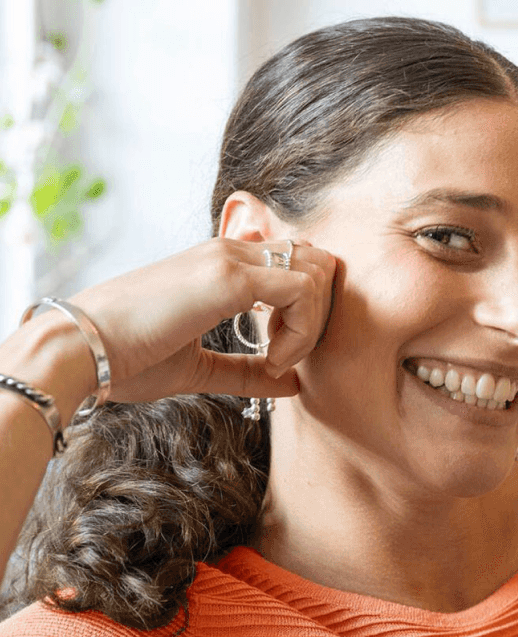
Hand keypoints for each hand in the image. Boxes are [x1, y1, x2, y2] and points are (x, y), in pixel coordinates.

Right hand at [67, 237, 334, 404]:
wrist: (79, 350)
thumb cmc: (127, 359)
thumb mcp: (200, 368)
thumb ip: (249, 371)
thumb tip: (296, 385)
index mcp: (222, 264)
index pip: (295, 264)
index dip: (305, 311)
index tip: (277, 356)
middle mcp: (229, 251)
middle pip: (315, 262)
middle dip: (318, 313)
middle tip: (284, 355)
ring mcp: (230, 258)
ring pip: (316, 271)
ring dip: (311, 323)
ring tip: (275, 360)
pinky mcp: (229, 277)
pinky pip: (302, 291)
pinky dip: (303, 331)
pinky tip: (273, 360)